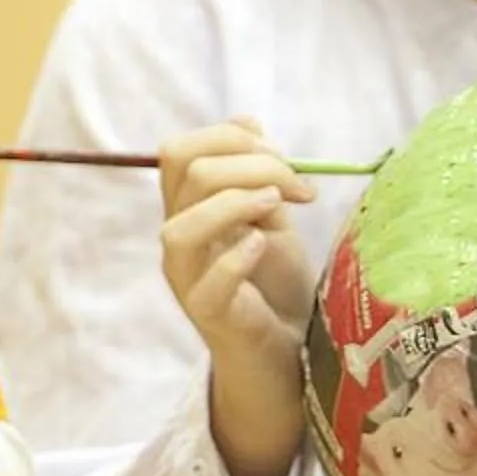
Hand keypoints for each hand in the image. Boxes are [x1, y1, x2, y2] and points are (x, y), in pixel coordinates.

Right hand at [157, 119, 318, 475]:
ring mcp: (188, 279)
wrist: (287, 353)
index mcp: (187, 209)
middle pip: (186, 172)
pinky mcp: (209, 315)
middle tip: (298, 186)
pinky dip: (238, 255)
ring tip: (280, 206)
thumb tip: (249, 122)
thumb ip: (256, 176)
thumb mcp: (269, 218)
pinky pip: (208, 282)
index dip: (230, 136)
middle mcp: (179, 240)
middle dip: (251, 162)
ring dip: (235, 202)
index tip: (283, 157)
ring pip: (181, 226)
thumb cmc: (275, 284)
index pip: (179, 151)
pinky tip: (264, 245)